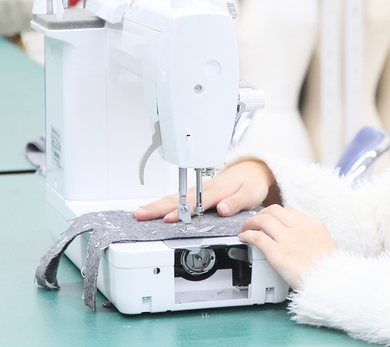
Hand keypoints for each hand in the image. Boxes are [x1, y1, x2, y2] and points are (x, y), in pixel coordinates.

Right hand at [133, 159, 274, 221]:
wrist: (250, 171)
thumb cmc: (250, 184)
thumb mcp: (250, 194)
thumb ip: (236, 202)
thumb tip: (223, 209)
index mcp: (216, 191)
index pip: (196, 202)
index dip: (182, 211)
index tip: (169, 219)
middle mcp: (202, 189)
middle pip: (177, 199)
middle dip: (158, 207)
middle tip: (141, 215)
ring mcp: (196, 190)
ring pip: (173, 198)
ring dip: (155, 205)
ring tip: (139, 213)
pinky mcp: (194, 192)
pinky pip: (175, 197)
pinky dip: (161, 202)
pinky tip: (150, 209)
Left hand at [238, 205, 335, 289]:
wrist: (328, 282)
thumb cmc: (327, 269)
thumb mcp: (323, 243)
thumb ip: (309, 235)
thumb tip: (296, 235)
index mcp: (312, 225)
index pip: (288, 211)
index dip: (275, 214)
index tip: (269, 221)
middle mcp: (300, 228)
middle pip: (273, 210)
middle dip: (260, 214)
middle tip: (254, 223)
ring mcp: (288, 240)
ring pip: (263, 220)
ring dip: (250, 222)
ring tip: (245, 229)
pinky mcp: (278, 254)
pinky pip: (257, 237)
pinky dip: (247, 235)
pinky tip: (244, 238)